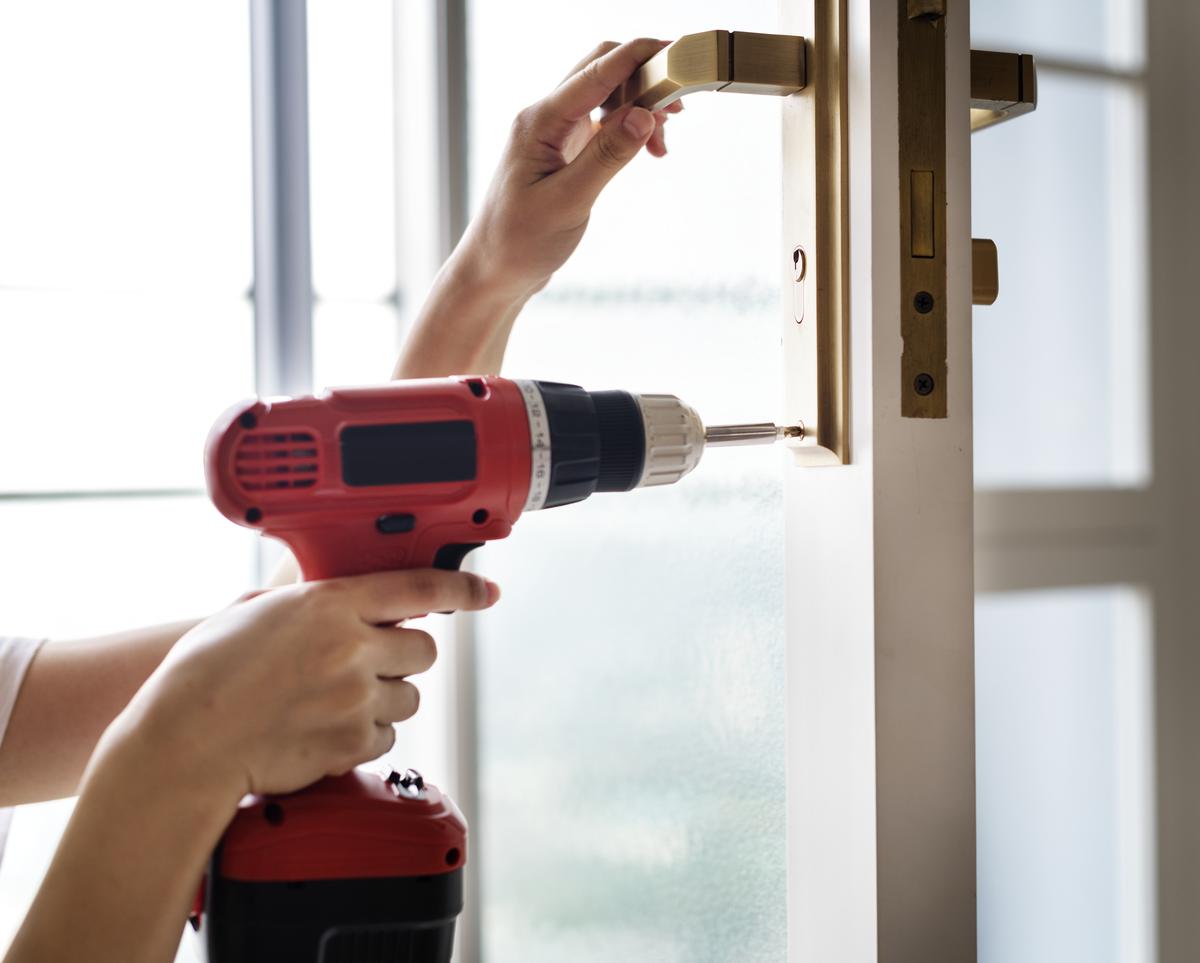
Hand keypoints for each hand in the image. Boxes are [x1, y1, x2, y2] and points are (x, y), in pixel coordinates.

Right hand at [94, 569, 499, 803]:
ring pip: (410, 696)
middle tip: (368, 662)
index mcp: (329, 605)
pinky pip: (387, 736)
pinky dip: (366, 734)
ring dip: (385, 697)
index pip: (420, 589)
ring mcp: (356, 698)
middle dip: (402, 655)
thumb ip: (307, 601)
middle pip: (424, 649)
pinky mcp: (352, 743)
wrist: (185, 742)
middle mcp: (352, 648)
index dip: (462, 590)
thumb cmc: (205, 674)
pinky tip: (326, 729)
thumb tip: (336, 600)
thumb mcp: (253, 610)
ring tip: (335, 701)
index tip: (485, 593)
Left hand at [461, 37, 682, 297]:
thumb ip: (606, 157)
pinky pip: (603, 119)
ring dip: (640, 105)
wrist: (494, 269)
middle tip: (679, 108)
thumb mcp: (568, 202)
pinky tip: (649, 150)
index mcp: (540, 121)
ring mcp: (555, 131)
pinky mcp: (564, 148)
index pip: (597, 70)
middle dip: (644, 77)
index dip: (639, 56)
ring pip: (606, 93)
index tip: (677, 53)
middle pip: (602, 69)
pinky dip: (630, 126)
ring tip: (664, 142)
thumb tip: (644, 115)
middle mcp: (545, 116)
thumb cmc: (520, 241)